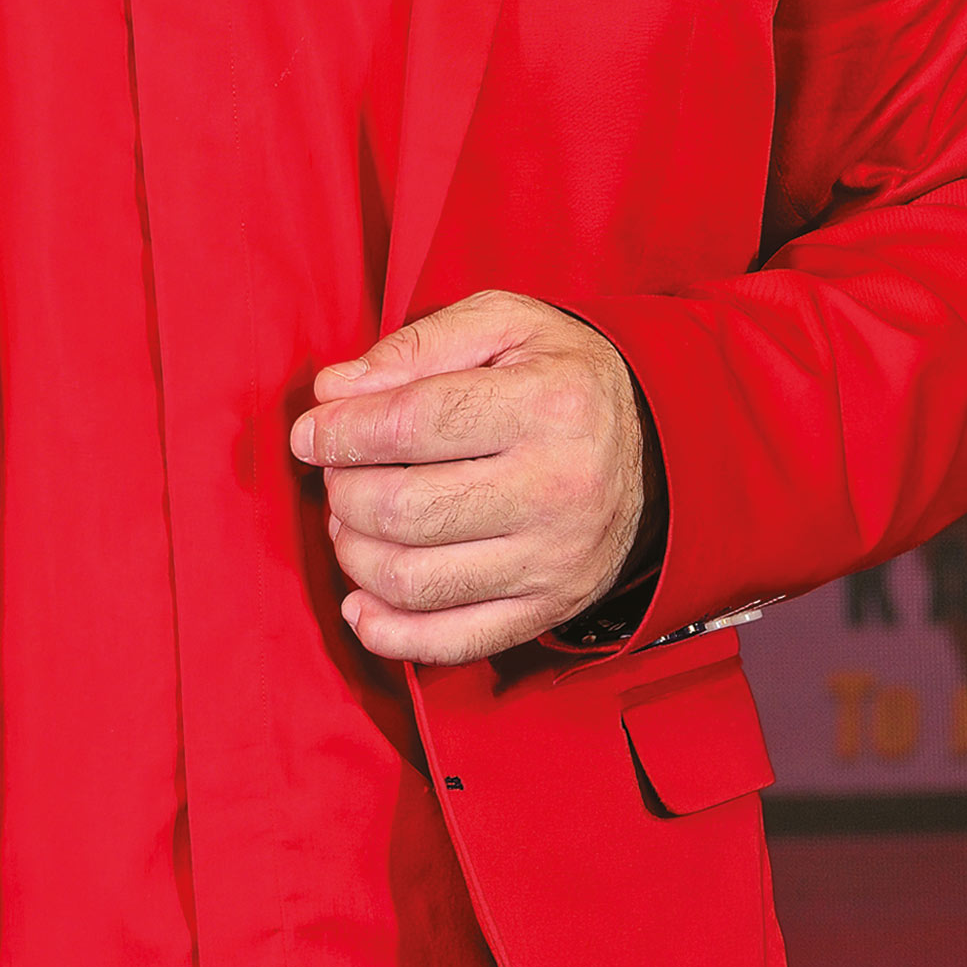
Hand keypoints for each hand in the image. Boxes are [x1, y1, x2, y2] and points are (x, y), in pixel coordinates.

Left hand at [289, 290, 650, 664]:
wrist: (657, 451)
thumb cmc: (562, 377)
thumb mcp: (506, 324)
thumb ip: (418, 345)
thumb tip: (334, 390)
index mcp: (548, 405)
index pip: (415, 423)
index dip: (343, 430)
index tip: (308, 433)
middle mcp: (557, 489)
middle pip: (406, 508)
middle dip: (344, 491)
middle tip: (337, 474)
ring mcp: (553, 560)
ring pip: (416, 580)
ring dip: (354, 553)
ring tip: (350, 520)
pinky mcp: (547, 610)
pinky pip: (453, 642)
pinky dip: (389, 633)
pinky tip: (358, 601)